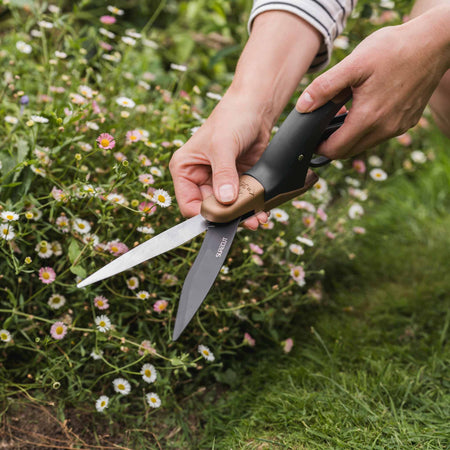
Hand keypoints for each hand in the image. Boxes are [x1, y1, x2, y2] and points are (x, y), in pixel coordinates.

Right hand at [169, 92, 271, 229]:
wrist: (255, 108)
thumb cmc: (231, 118)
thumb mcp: (223, 146)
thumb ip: (223, 174)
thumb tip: (225, 200)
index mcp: (185, 170)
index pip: (189, 204)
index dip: (205, 214)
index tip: (224, 218)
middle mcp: (199, 178)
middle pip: (210, 209)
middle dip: (228, 217)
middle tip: (248, 222)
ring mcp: (219, 182)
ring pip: (228, 209)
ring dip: (242, 215)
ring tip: (258, 219)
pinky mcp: (237, 182)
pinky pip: (242, 201)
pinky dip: (251, 207)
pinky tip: (261, 210)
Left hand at [296, 6, 449, 158]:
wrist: (434, 43)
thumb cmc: (393, 49)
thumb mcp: (354, 64)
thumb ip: (325, 88)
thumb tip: (303, 106)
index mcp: (368, 118)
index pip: (335, 150)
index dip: (319, 147)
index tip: (312, 139)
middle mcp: (385, 129)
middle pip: (349, 151)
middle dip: (333, 144)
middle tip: (324, 127)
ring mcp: (398, 128)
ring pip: (365, 145)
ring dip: (350, 137)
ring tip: (343, 115)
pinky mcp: (406, 122)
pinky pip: (380, 135)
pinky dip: (367, 130)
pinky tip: (365, 110)